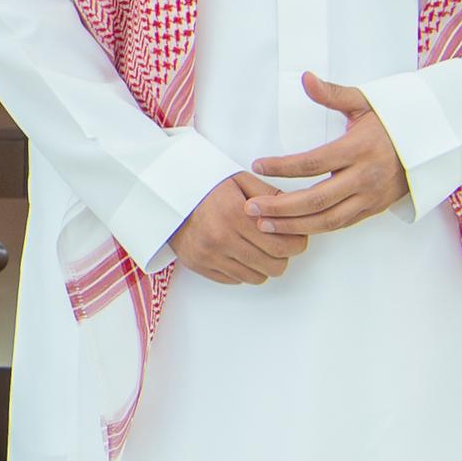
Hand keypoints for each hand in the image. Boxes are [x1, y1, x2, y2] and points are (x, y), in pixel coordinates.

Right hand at [169, 173, 306, 284]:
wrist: (164, 196)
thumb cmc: (204, 186)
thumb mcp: (239, 180)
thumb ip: (269, 194)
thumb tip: (295, 210)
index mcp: (235, 214)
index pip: (283, 245)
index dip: (297, 243)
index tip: (296, 237)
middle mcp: (221, 238)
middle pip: (275, 266)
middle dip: (283, 256)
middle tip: (277, 243)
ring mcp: (209, 255)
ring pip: (257, 277)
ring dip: (262, 265)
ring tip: (256, 247)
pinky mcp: (199, 266)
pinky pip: (235, 280)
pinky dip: (242, 270)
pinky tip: (237, 252)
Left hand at [248, 74, 406, 235]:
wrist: (432, 144)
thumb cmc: (393, 121)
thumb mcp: (365, 102)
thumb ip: (332, 94)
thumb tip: (305, 78)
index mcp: (359, 149)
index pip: (312, 163)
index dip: (282, 167)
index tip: (257, 165)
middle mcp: (365, 177)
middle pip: (316, 200)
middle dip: (280, 207)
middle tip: (250, 208)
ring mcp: (370, 197)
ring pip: (327, 220)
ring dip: (292, 225)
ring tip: (263, 223)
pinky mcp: (373, 209)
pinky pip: (340, 225)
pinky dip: (313, 229)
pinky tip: (290, 227)